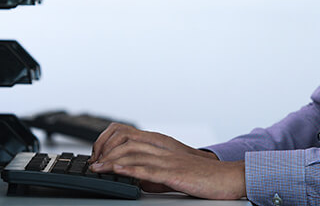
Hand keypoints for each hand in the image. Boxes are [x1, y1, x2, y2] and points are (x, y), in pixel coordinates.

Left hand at [89, 123, 244, 199]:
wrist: (227, 178)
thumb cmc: (203, 178)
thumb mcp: (173, 174)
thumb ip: (154, 174)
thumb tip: (134, 180)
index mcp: (163, 147)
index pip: (131, 138)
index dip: (111, 145)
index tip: (98, 156)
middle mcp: (164, 150)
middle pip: (128, 143)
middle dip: (106, 152)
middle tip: (92, 163)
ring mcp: (169, 160)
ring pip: (135, 154)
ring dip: (112, 161)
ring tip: (97, 168)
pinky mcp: (174, 173)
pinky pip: (148, 169)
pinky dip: (130, 170)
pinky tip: (118, 172)